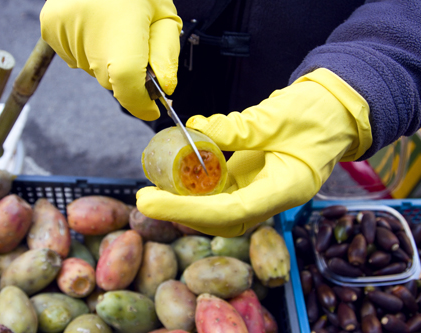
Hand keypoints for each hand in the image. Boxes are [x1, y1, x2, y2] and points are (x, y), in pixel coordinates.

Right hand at [40, 0, 181, 120]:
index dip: (141, 103)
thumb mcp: (163, 15)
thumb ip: (166, 56)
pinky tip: (96, 26)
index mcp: (117, 34)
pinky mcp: (49, 27)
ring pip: (92, 69)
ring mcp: (62, 32)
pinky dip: (89, 49)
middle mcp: (84, 38)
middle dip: (127, 76)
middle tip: (137, 50)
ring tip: (114, 29)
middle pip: (110, 80)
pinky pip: (75, 55)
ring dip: (107, 60)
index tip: (152, 107)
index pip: (126, 88)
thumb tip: (163, 88)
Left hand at [136, 68, 372, 236]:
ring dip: (187, 203)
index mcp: (286, 188)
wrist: (336, 111)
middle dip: (182, 213)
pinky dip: (198, 187)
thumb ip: (237, 128)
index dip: (187, 210)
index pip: (230, 211)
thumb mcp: (277, 116)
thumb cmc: (317, 113)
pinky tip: (178, 175)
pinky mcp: (253, 181)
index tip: (150, 202)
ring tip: (156, 188)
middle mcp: (273, 198)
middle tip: (147, 198)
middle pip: (222, 220)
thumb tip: (195, 128)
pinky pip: (222, 192)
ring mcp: (262, 191)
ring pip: (220, 211)